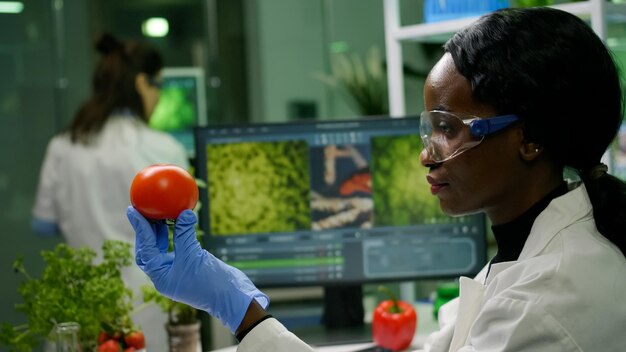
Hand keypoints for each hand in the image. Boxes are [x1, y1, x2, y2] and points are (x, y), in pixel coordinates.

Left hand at [126, 206, 268, 332]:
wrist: (230, 297)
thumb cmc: (210, 282)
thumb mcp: (194, 256)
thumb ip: (185, 234)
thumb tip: (183, 212)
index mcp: (160, 276)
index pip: (145, 249)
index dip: (139, 229)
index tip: (133, 210)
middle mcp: (165, 274)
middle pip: (148, 249)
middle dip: (145, 229)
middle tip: (142, 209)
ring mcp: (176, 269)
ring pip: (161, 248)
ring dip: (159, 230)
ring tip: (158, 211)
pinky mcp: (188, 264)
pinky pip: (177, 246)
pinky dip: (175, 233)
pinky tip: (177, 221)